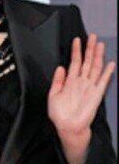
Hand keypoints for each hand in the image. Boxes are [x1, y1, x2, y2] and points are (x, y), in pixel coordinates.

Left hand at [48, 35, 115, 163]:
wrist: (68, 126)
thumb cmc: (60, 113)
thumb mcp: (53, 95)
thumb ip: (57, 81)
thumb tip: (60, 67)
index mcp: (70, 81)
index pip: (74, 62)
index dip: (76, 51)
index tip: (77, 40)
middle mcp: (81, 82)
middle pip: (87, 62)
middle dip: (89, 49)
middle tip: (92, 37)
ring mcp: (90, 87)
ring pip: (95, 68)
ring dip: (98, 56)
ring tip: (100, 45)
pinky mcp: (96, 94)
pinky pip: (103, 81)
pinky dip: (107, 73)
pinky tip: (110, 64)